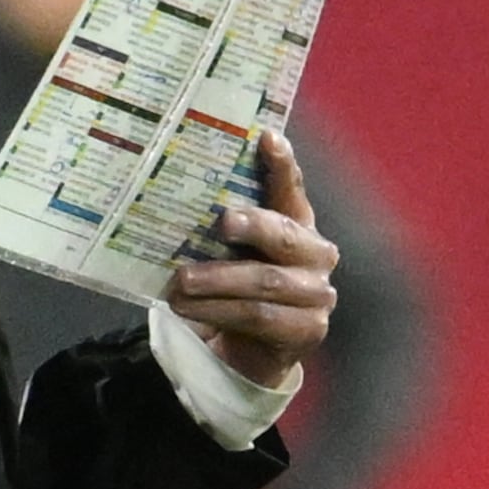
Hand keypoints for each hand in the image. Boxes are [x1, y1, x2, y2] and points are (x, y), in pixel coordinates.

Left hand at [170, 131, 336, 389]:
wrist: (253, 351)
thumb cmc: (237, 289)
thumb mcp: (229, 253)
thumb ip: (221, 229)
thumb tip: (170, 194)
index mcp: (300, 225)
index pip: (293, 190)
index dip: (283, 166)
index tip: (268, 137)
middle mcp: (317, 255)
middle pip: (286, 236)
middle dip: (253, 226)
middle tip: (220, 222)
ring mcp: (317, 294)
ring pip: (266, 282)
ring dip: (219, 282)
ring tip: (180, 282)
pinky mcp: (307, 330)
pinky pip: (260, 318)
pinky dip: (220, 312)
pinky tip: (190, 311)